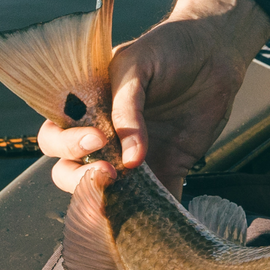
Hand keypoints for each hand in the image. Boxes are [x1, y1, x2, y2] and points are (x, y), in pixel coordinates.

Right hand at [37, 0, 269, 196]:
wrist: (213, 53)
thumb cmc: (167, 49)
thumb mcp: (137, 66)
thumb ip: (127, 108)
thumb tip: (130, 160)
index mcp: (86, 110)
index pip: (56, 137)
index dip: (67, 146)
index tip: (96, 139)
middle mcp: (104, 138)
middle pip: (72, 172)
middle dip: (81, 180)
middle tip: (110, 173)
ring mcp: (134, 157)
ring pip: (109, 192)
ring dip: (115, 201)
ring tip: (131, 199)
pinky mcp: (168, 168)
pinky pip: (158, 198)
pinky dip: (158, 214)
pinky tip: (162, 220)